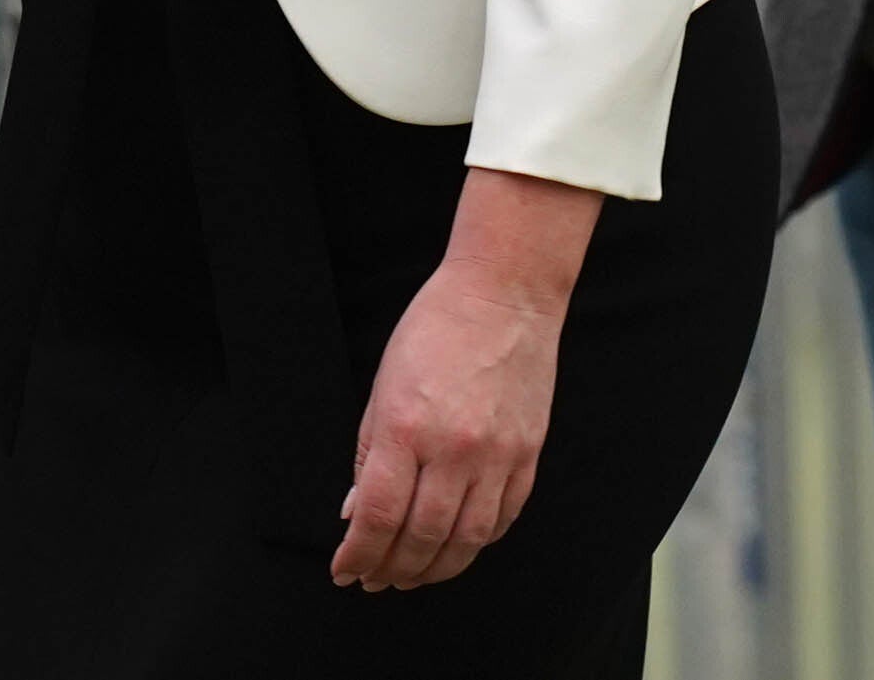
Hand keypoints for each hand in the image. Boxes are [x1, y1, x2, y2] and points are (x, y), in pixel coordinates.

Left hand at [332, 167, 600, 590]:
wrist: (504, 295)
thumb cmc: (436, 328)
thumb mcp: (383, 386)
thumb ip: (369, 455)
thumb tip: (355, 513)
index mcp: (407, 427)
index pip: (378, 516)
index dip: (358, 555)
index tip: (345, 570)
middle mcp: (454, 448)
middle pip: (420, 538)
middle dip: (391, 569)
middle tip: (375, 579)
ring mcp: (497, 455)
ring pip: (465, 540)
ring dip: (433, 569)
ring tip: (412, 575)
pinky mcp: (528, 455)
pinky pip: (503, 518)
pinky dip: (477, 543)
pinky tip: (456, 546)